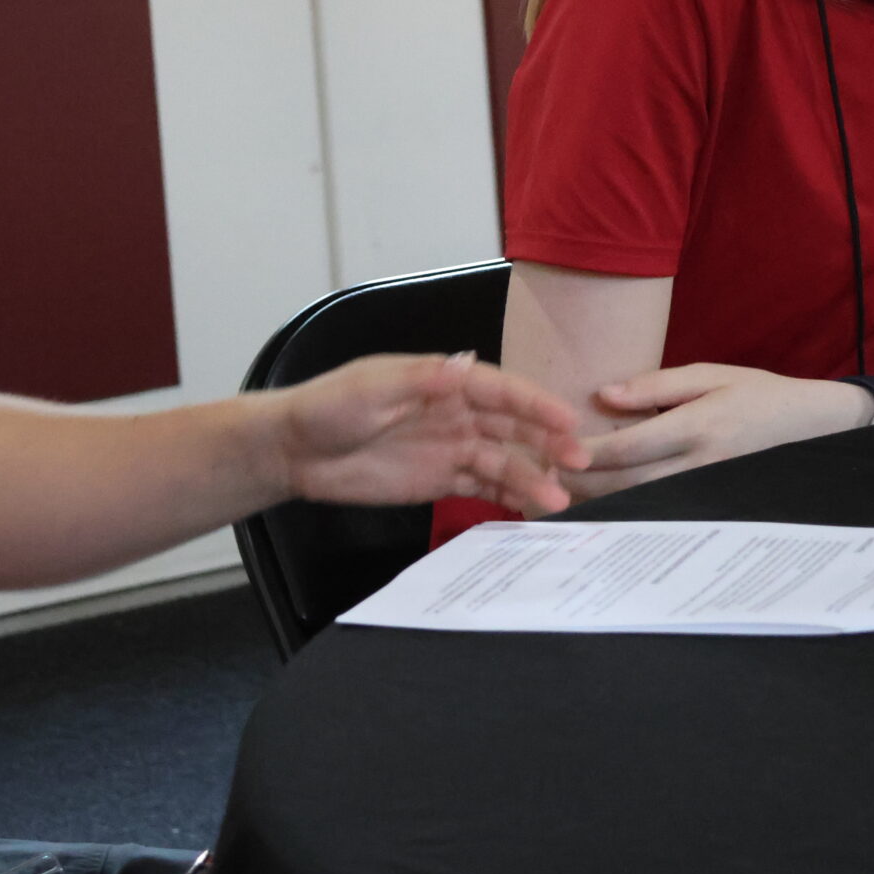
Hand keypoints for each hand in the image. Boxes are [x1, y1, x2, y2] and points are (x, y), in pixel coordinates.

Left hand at [275, 352, 587, 515]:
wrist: (294, 451)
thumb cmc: (325, 407)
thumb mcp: (371, 388)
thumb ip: (420, 379)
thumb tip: (464, 363)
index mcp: (441, 381)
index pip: (499, 389)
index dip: (535, 403)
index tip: (567, 418)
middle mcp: (453, 412)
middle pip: (512, 424)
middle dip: (548, 440)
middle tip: (580, 460)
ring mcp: (448, 447)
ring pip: (503, 460)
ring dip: (531, 476)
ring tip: (557, 500)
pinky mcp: (439, 479)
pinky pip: (482, 486)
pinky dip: (508, 496)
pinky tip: (531, 510)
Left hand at [579, 366, 873, 493]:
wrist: (812, 428)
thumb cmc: (756, 394)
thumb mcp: (710, 374)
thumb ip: (655, 386)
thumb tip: (603, 395)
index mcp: (699, 427)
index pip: (633, 446)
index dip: (589, 452)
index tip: (551, 449)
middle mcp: (700, 465)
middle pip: (628, 484)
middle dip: (581, 484)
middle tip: (537, 477)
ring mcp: (705, 491)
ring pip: (638, 505)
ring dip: (593, 502)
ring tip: (552, 495)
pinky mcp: (706, 505)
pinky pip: (655, 512)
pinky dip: (620, 511)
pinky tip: (592, 506)